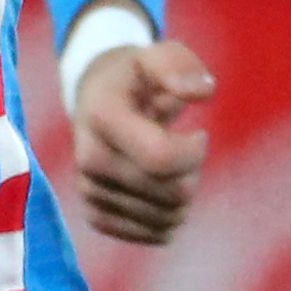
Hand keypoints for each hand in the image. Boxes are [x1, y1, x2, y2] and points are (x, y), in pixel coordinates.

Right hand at [70, 34, 216, 246]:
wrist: (95, 101)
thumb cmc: (135, 78)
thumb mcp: (156, 55)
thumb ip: (179, 64)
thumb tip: (202, 92)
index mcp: (102, 116)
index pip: (161, 158)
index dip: (194, 151)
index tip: (199, 133)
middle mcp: (88, 159)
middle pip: (172, 193)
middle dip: (192, 172)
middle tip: (185, 149)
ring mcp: (90, 191)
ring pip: (168, 219)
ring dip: (184, 194)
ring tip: (171, 166)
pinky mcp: (97, 216)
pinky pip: (156, 236)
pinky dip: (171, 216)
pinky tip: (162, 189)